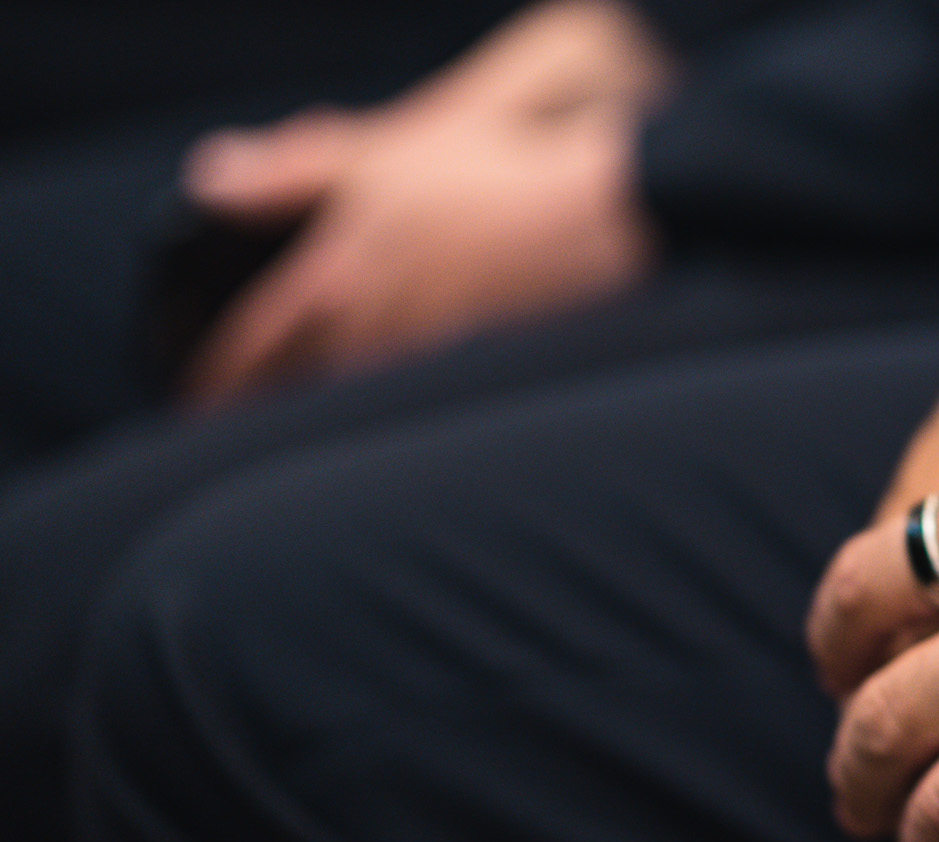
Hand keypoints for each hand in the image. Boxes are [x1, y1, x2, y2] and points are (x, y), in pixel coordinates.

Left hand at [179, 0, 671, 405]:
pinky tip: (395, 424)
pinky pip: (415, 405)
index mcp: (339, 275)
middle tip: (241, 436)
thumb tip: (209, 184)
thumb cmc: (489, 180)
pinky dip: (391, 417)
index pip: (257, 340)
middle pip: (301, 385)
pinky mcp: (477, 374)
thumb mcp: (371, 155)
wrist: (592, 220)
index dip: (220, 376)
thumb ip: (285, 173)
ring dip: (326, 420)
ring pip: (356, 402)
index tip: (199, 401)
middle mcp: (376, 329)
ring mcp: (429, 360)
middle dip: (266, 412)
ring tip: (308, 440)